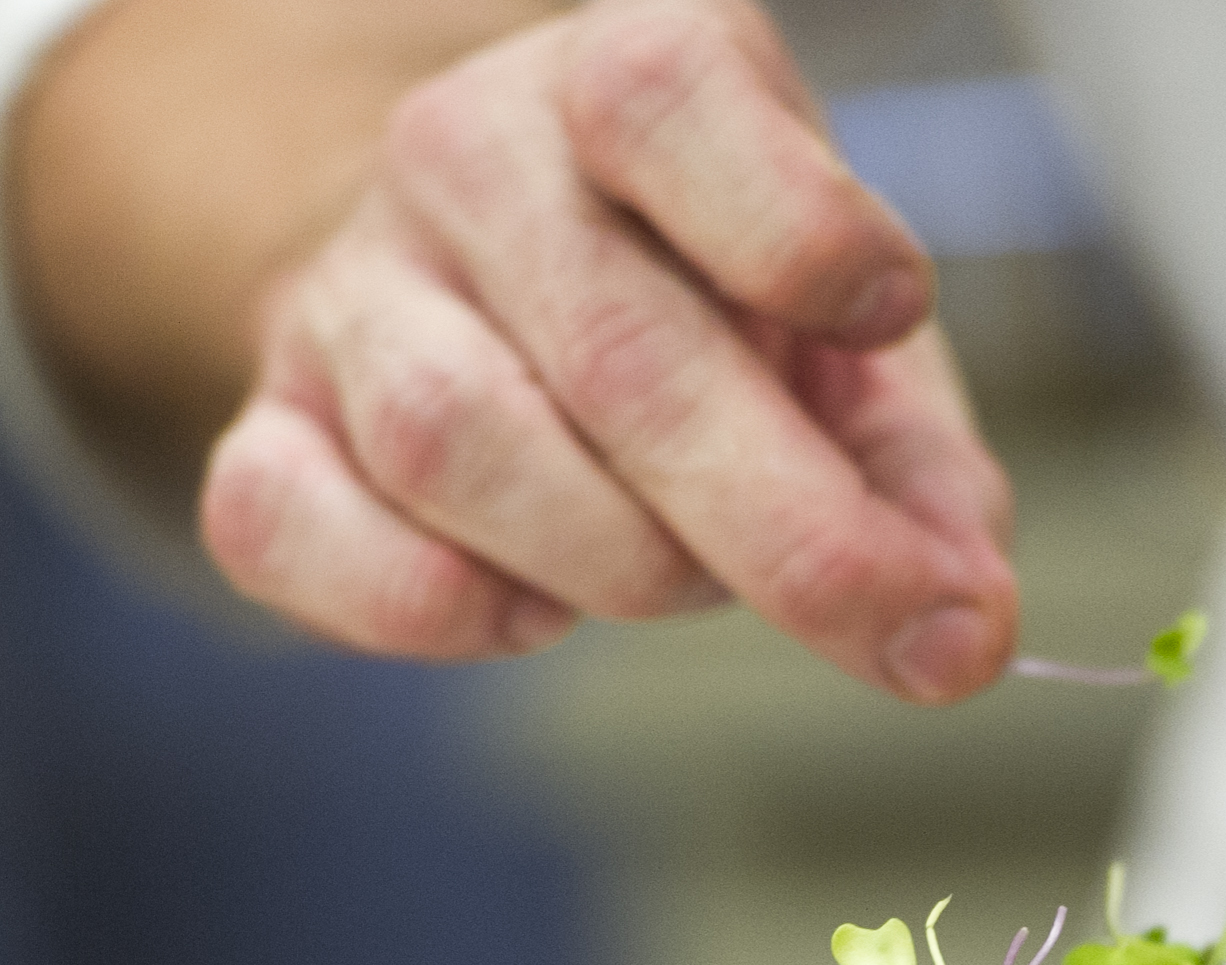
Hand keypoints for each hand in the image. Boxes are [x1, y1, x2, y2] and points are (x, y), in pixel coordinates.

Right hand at [199, 0, 1017, 682]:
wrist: (494, 283)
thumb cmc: (707, 308)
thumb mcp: (849, 344)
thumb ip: (920, 472)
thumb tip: (957, 626)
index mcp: (631, 78)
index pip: (670, 95)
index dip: (798, 230)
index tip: (889, 314)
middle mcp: (471, 156)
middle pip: (614, 349)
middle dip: (791, 530)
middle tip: (906, 624)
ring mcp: (350, 291)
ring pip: (456, 443)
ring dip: (619, 564)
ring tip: (690, 577)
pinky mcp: (267, 425)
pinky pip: (293, 526)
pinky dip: (430, 607)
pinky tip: (528, 611)